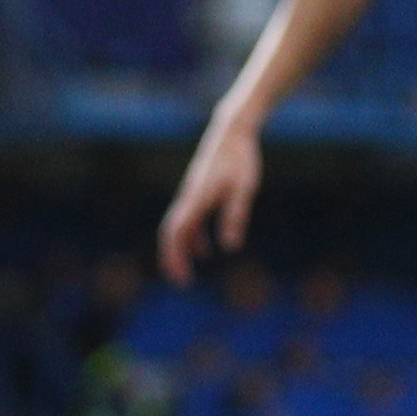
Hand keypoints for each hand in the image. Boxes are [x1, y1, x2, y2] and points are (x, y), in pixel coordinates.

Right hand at [158, 119, 264, 284]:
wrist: (232, 132)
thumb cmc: (240, 159)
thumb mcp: (244, 190)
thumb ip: (235, 216)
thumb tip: (229, 247)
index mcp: (196, 198)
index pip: (176, 232)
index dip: (175, 256)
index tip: (180, 277)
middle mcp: (189, 198)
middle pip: (172, 233)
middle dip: (173, 258)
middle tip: (180, 283)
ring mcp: (192, 195)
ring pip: (180, 228)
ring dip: (181, 250)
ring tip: (187, 274)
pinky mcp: (199, 192)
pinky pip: (191, 220)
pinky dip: (194, 238)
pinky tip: (206, 251)